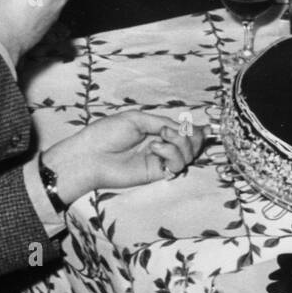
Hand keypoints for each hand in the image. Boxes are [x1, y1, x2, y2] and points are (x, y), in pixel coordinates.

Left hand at [41, 110, 206, 201]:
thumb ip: (162, 122)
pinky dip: (172, 153)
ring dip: (181, 143)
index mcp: (155, 130)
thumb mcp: (136, 118)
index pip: (183, 131)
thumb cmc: (107, 133)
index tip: (201, 127)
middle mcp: (160, 145)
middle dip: (191, 136)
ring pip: (188, 155)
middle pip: (191, 144)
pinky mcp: (156, 174)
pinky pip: (176, 165)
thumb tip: (184, 126)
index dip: (195, 130)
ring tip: (162, 137)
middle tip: (176, 130)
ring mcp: (159, 160)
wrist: (90, 156)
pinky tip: (156, 148)